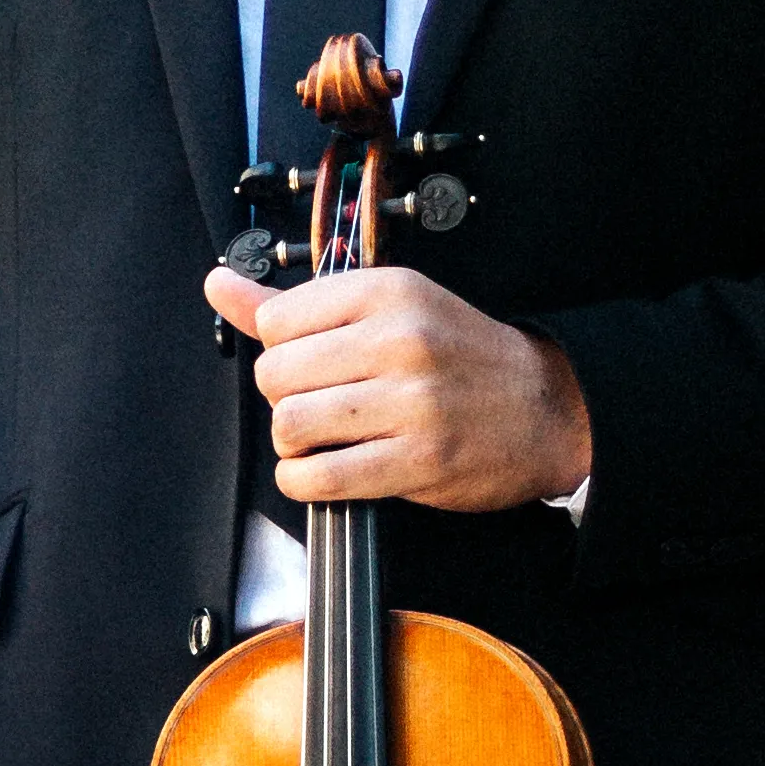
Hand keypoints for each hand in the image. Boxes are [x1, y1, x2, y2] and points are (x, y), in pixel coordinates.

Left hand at [204, 262, 591, 514]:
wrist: (547, 407)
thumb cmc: (458, 356)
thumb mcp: (388, 307)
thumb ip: (295, 303)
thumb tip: (218, 284)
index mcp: (389, 292)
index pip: (276, 320)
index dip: (282, 348)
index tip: (312, 360)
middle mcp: (399, 341)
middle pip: (276, 374)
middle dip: (285, 397)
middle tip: (320, 402)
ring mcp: (411, 403)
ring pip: (292, 424)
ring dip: (294, 441)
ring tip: (323, 437)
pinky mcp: (418, 461)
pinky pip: (320, 477)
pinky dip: (303, 481)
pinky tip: (321, 471)